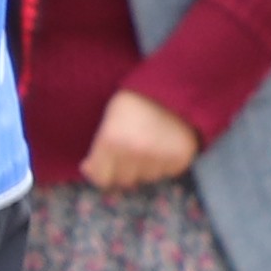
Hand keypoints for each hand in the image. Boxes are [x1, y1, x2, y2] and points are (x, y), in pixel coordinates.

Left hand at [80, 89, 202, 192]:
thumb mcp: (108, 121)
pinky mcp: (181, 157)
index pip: (102, 179)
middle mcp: (135, 152)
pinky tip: (165, 146)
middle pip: (125, 181)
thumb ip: (98, 149)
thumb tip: (89, 171)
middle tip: (131, 151)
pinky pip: (169, 173)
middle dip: (125, 170)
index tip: (106, 166)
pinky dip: (166, 164)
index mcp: (111, 142)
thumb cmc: (133, 104)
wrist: (172, 89)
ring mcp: (159, 157)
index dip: (103, 173)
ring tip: (150, 145)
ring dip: (146, 168)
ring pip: (148, 178)